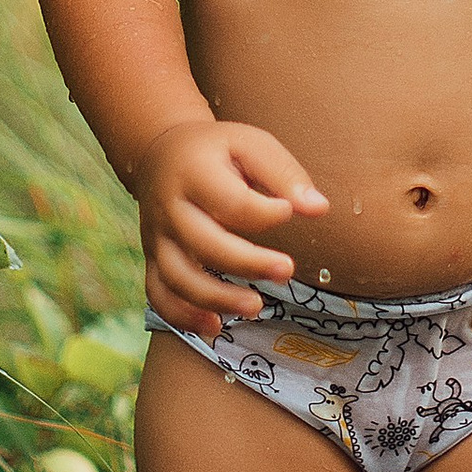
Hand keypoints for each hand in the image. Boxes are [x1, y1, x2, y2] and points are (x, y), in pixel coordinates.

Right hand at [134, 114, 326, 338]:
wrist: (161, 153)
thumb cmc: (218, 150)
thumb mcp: (251, 144)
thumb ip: (284, 174)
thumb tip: (318, 209)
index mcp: (194, 173)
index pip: (229, 201)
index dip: (263, 213)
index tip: (288, 212)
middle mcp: (169, 208)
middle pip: (203, 244)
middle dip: (246, 263)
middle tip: (287, 270)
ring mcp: (157, 237)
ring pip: (178, 277)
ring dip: (215, 299)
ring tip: (255, 306)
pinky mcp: (153, 259)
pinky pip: (159, 295)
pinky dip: (181, 317)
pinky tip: (215, 327)